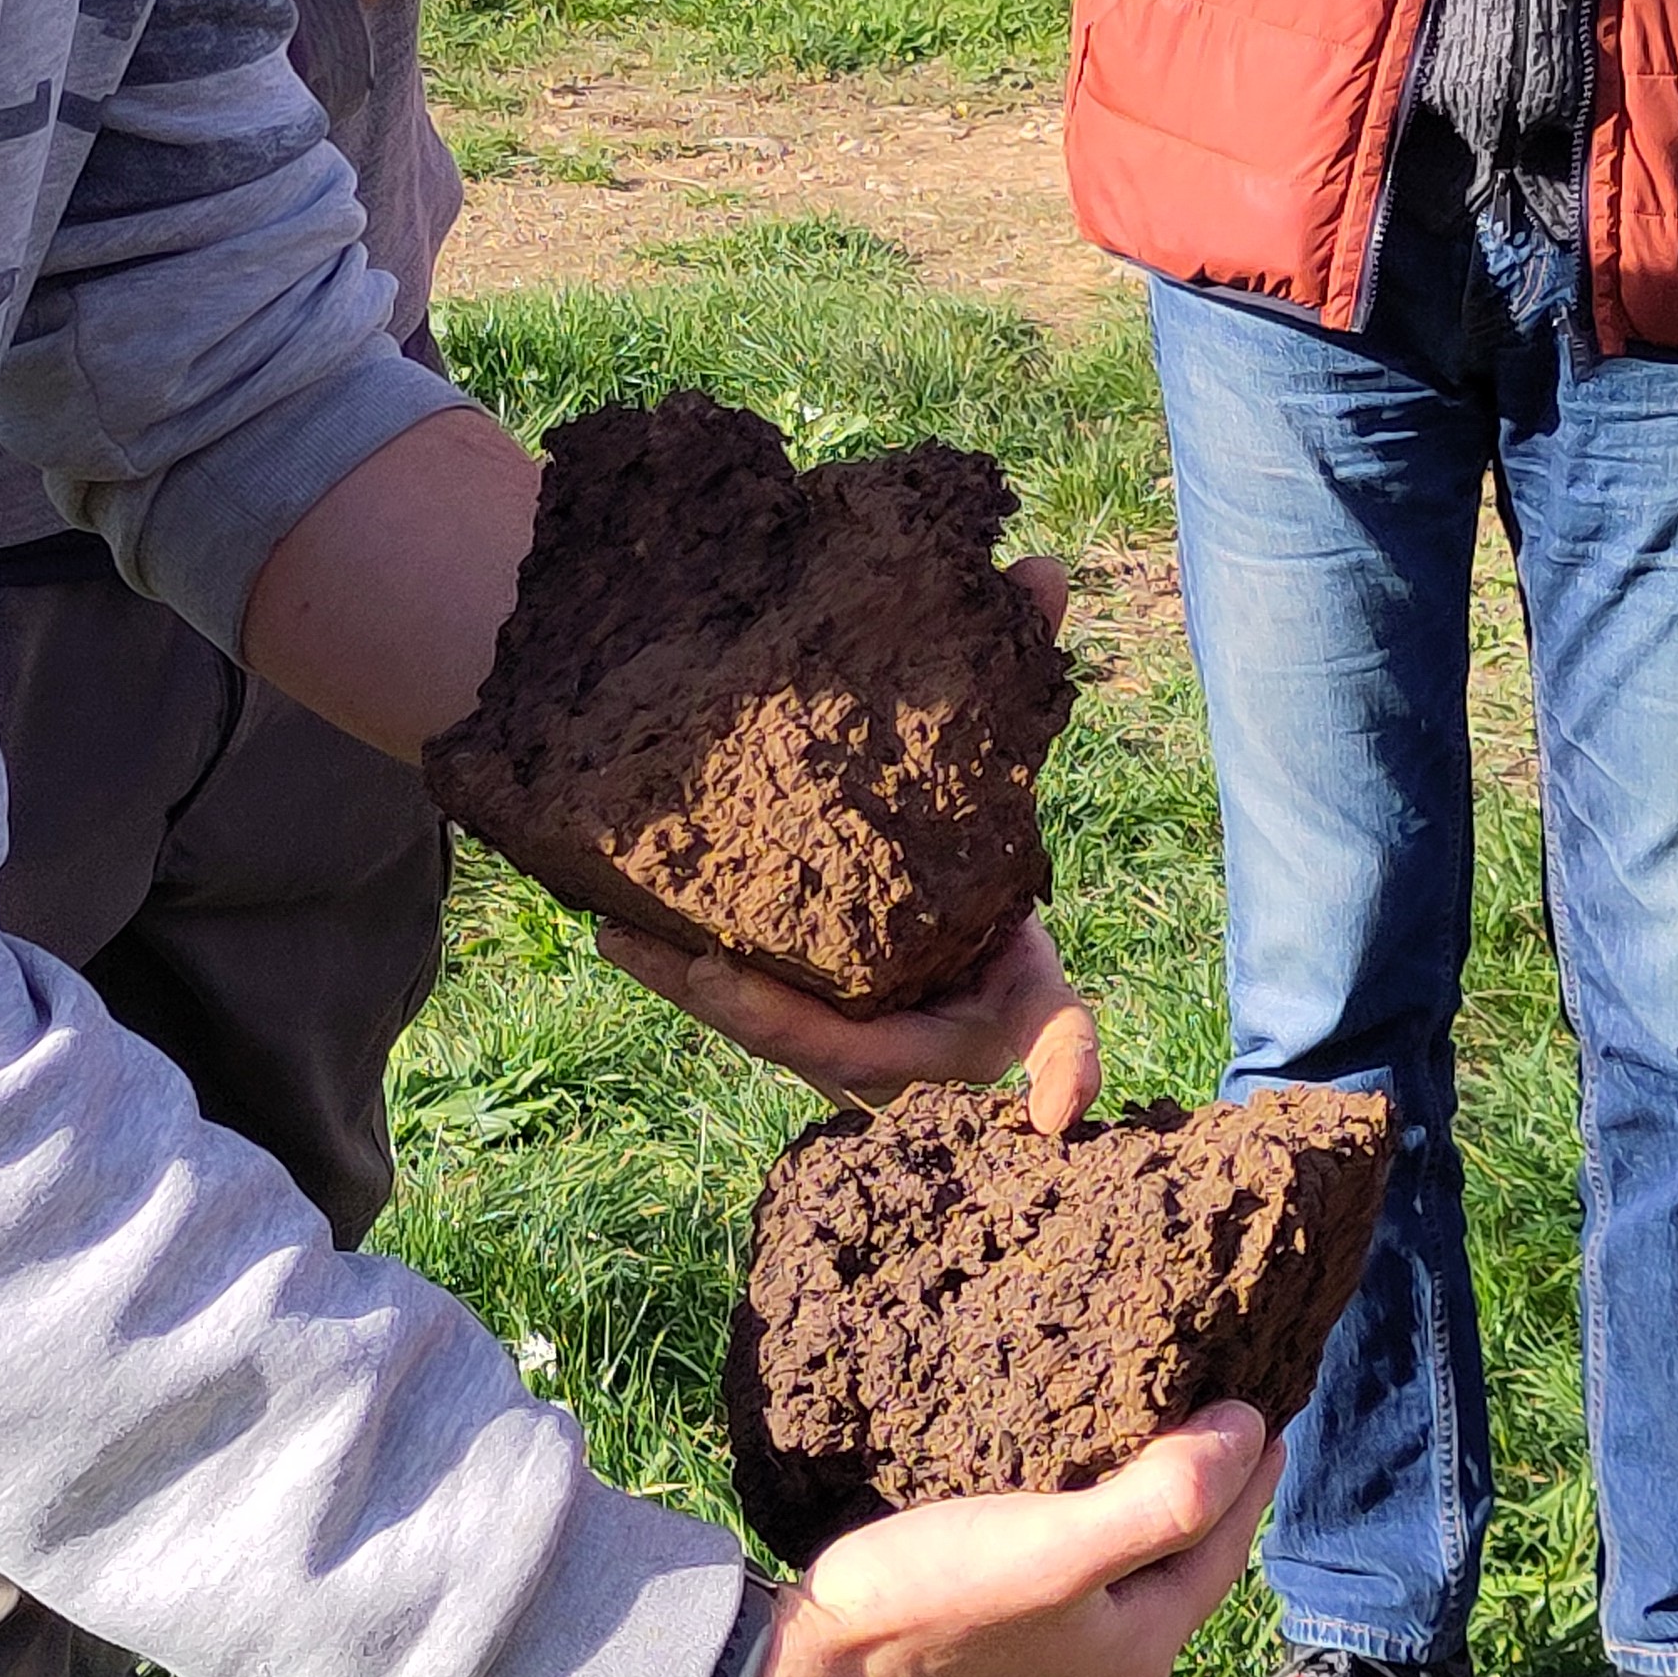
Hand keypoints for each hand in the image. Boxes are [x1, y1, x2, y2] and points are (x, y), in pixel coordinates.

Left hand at [598, 550, 1091, 1128]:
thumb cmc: (961, 837)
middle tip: (720, 978)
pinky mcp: (797, 1027)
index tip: (1054, 1108)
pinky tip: (615, 929)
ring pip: (785, 1038)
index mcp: (1010, 984)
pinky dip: (682, 973)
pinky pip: (741, 1011)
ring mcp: (860, 1043)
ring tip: (635, 946)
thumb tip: (1044, 568)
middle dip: (789, 1020)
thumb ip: (1017, 678)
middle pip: (867, 1052)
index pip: (1053, 1030)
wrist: (907, 891)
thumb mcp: (990, 765)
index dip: (1062, 1065)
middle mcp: (934, 1031)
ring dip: (711, 997)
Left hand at [599, 907, 1100, 1134]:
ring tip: (610, 931)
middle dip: (695, 992)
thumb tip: (1054, 1122)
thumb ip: (1063, 1049)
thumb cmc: (1020, 970)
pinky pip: (733, 994)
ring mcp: (818, 1044)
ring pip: (737, 1016)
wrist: (1000, 953)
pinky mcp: (795, 1015)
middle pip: (763, 1033)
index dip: (768, 1012)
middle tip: (633, 940)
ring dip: (670, 978)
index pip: (830, 1044)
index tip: (711, 968)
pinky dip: (675, 967)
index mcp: (910, 1067)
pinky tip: (621, 934)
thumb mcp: (1048, 1001)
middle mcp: (853, 1068)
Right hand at [744, 1406, 1282, 1676]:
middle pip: (1178, 1566)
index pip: (1222, 1544)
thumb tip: (1247, 1430)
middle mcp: (1103, 1675)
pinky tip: (1046, 1507)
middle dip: (1205, 1494)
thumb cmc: (927, 1607)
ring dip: (1143, 1515)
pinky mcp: (987, 1667)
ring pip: (1122, 1580)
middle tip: (1215, 1415)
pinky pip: (1067, 1591)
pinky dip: (1083, 1539)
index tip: (1266, 1402)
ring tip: (1139, 1445)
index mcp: (1136, 1648)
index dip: (1248, 1471)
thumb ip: (1161, 1498)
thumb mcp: (1055, 1546)